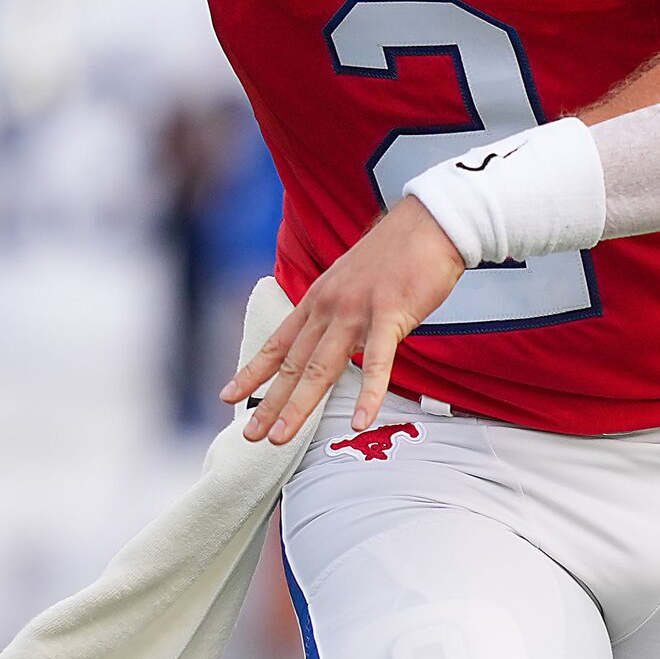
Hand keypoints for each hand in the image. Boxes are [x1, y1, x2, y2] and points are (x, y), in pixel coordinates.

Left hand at [222, 199, 467, 444]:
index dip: (253, 371)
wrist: (430, 221)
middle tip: (250, 434)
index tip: (228, 395)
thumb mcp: (353, 279)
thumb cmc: (398, 252)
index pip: (279, 342)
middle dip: (269, 402)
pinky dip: (368, 394)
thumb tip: (334, 336)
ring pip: (322, 368)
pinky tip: (359, 420)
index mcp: (320, 299)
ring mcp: (358, 311)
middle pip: (294, 364)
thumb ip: (339, 309)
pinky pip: (377, 362)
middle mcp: (330, 307)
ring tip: (282, 437)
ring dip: (299, 405)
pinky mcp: (390, 314)